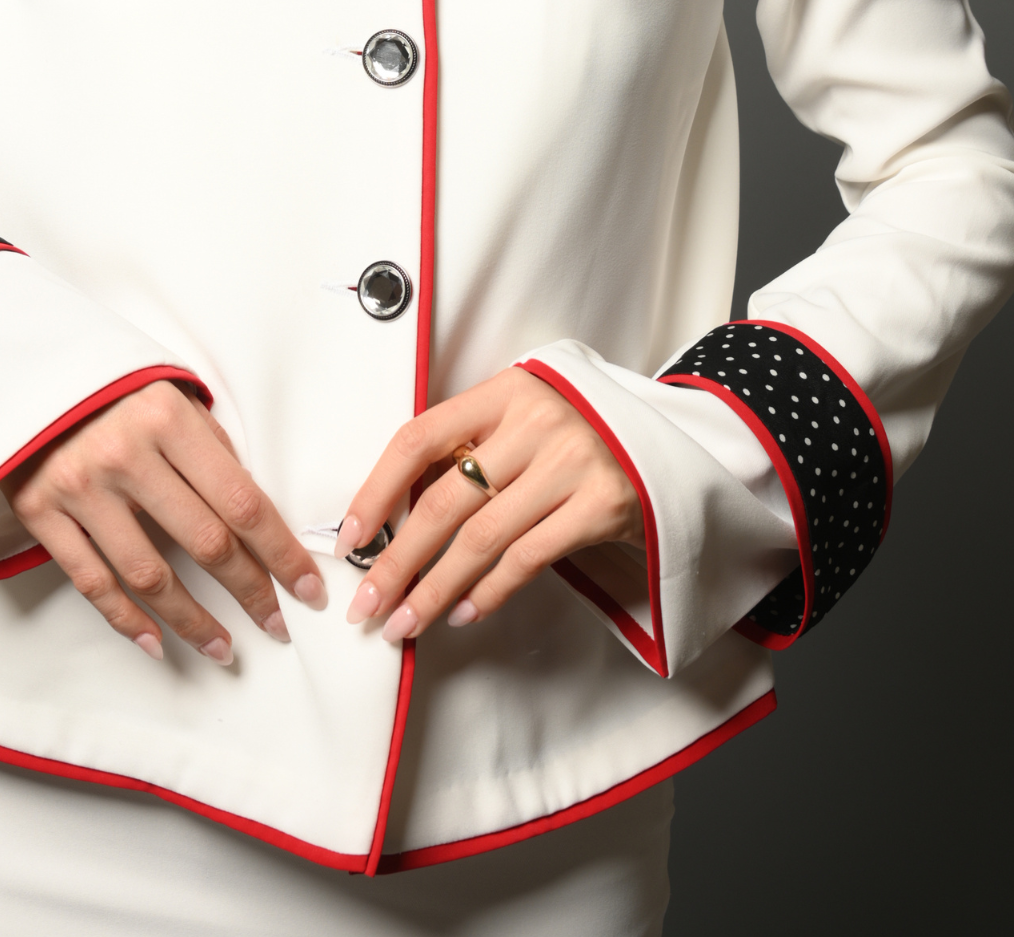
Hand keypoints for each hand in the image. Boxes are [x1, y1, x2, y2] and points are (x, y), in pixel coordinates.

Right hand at [4, 380, 325, 664]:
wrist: (27, 370)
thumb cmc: (112, 387)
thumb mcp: (172, 396)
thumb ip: (210, 452)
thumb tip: (255, 519)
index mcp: (167, 418)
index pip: (241, 501)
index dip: (280, 552)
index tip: (307, 588)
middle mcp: (125, 454)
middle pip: (206, 542)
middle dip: (251, 591)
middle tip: (277, 626)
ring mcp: (80, 486)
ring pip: (150, 574)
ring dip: (193, 621)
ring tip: (223, 647)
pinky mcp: (40, 511)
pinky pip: (92, 581)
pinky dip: (127, 619)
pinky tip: (156, 643)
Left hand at [336, 366, 641, 642]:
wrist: (664, 446)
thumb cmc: (572, 438)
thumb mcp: (518, 423)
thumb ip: (466, 449)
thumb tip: (387, 517)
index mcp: (503, 391)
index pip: (419, 437)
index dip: (377, 490)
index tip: (349, 537)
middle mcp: (536, 420)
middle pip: (444, 498)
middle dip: (396, 559)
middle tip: (367, 603)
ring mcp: (572, 461)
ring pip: (481, 537)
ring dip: (434, 589)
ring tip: (405, 622)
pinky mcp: (602, 504)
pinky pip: (527, 558)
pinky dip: (488, 592)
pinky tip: (461, 612)